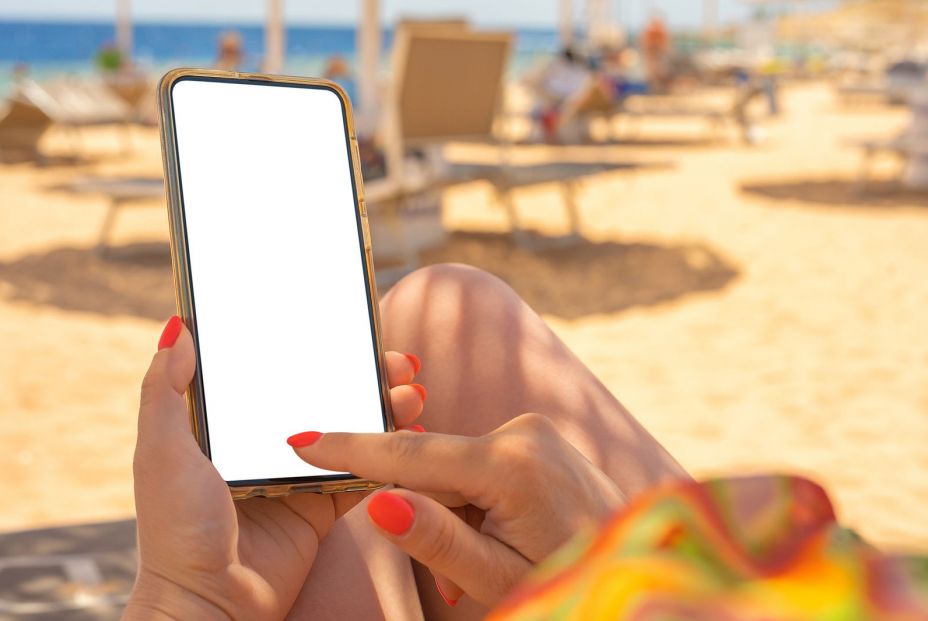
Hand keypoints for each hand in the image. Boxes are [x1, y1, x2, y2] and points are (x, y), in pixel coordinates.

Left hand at [124, 317, 427, 619]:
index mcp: (232, 425)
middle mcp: (268, 444)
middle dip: (366, 376)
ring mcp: (299, 476)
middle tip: (397, 364)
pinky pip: (364, 477)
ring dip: (385, 410)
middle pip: (327, 397)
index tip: (351, 328)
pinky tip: (412, 438)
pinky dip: (391, 458)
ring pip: (352, 431)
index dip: (317, 347)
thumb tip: (179, 328)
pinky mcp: (322, 508)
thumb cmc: (175, 530)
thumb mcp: (161, 451)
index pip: (281, 371)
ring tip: (412, 396)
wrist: (209, 605)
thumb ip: (164, 391)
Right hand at [290, 413, 624, 607]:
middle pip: (435, 469)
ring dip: (458, 515)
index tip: (303, 440)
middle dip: (430, 518)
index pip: (411, 456)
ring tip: (488, 563)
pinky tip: (503, 535)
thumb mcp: (498, 575)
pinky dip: (478, 501)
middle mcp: (523, 433)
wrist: (639, 564)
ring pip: (458, 470)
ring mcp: (533, 430)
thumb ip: (437, 539)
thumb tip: (379, 503)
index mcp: (512, 466)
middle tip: (458, 579)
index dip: (352, 451)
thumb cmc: (569, 578)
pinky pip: (482, 465)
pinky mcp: (536, 436)